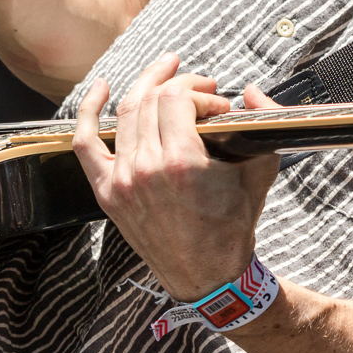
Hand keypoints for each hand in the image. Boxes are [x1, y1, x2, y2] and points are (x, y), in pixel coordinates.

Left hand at [72, 54, 281, 301]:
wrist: (209, 275)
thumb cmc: (235, 223)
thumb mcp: (262, 169)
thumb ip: (266, 121)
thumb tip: (252, 91)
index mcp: (181, 163)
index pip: (178, 98)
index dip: (202, 93)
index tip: (221, 106)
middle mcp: (145, 168)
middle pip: (152, 99)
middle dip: (181, 84)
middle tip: (204, 88)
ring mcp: (121, 180)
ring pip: (126, 112)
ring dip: (147, 87)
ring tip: (168, 76)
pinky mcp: (107, 191)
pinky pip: (86, 143)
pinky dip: (89, 111)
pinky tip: (102, 87)